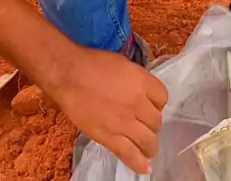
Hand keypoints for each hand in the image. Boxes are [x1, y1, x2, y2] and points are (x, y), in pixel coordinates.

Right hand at [49, 45, 167, 174]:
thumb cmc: (92, 63)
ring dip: (149, 144)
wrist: (68, 74)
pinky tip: (145, 167)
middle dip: (151, 122)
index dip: (156, 102)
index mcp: (141, 81)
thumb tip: (141, 92)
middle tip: (142, 123)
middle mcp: (137, 103)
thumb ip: (136, 80)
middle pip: (156, 121)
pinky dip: (140, 164)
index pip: (162, 97)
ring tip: (145, 145)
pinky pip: (130, 155)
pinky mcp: (110, 138)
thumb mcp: (122, 63)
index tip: (149, 104)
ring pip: (149, 141)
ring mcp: (124, 123)